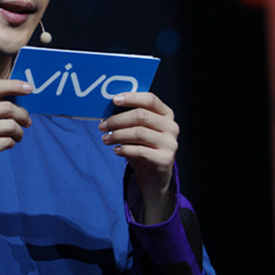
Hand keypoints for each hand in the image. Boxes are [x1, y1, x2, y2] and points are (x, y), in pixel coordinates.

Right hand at [0, 79, 32, 178]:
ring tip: (18, 133)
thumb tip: (15, 92)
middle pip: (7, 107)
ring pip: (11, 125)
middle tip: (27, 119)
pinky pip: (7, 141)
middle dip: (22, 114)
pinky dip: (12, 141)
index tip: (29, 88)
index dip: (13, 85)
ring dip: (19, 130)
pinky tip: (7, 142)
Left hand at [99, 91, 178, 223]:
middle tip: (102, 125)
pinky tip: (116, 150)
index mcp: (166, 114)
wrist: (155, 177)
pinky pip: (140, 151)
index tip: (114, 100)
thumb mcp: (138, 130)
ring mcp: (170, 143)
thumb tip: (108, 108)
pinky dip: (124, 149)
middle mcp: (171, 127)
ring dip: (118, 135)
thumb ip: (130, 118)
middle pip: (141, 116)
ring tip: (105, 139)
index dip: (132, 97)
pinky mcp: (165, 159)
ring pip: (139, 133)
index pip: (150, 99)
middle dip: (118, 119)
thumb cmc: (144, 148)